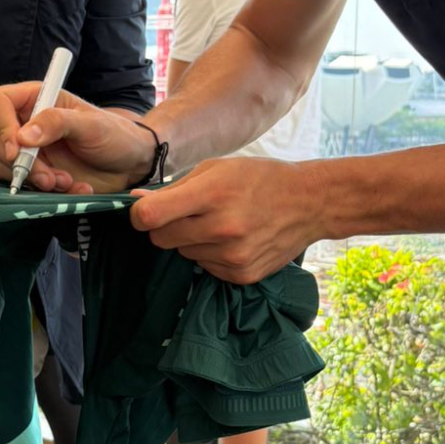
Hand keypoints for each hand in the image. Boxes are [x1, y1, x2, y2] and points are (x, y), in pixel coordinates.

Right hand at [0, 82, 156, 192]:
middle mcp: (25, 123)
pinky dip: (43, 192)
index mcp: (35, 99)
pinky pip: (21, 185)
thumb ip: (57, 123)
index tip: (17, 148)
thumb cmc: (113, 134)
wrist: (129, 165)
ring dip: (32, 179)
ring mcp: (27, 151)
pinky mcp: (34, 174)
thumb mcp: (90, 124)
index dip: (0, 124)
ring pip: (3, 166)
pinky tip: (71, 187)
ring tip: (65, 181)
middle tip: (49, 176)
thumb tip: (23, 136)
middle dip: (20, 162)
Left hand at [131, 157, 320, 282]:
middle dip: (166, 227)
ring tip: (221, 223)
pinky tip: (234, 239)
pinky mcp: (241, 275)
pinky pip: (205, 267)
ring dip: (192, 240)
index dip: (139, 215)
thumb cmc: (258, 178)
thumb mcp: (216, 168)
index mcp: (212, 194)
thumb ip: (175, 188)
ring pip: (183, 254)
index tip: (146, 211)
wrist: (309, 202)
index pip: (149, 217)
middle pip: (160, 239)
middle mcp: (221, 228)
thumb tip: (135, 201)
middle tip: (190, 214)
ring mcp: (233, 255)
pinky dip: (211, 255)